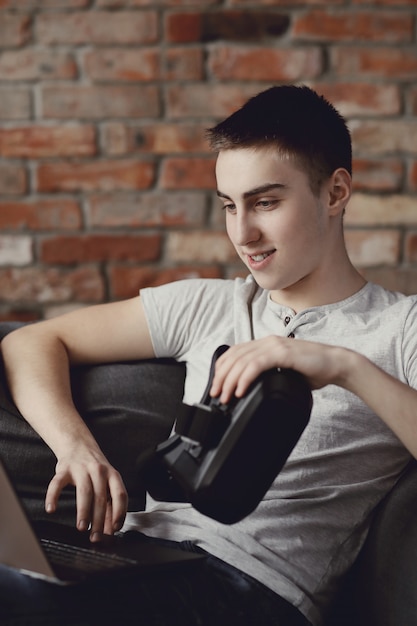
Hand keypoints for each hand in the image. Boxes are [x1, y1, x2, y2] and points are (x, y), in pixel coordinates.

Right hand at [45, 446, 127, 541]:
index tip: (115, 528)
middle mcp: (99, 471)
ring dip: (84, 511)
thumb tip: (110, 530)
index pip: (120, 494)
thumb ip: (109, 505)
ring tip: (82, 527)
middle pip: (101, 497)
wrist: (78, 445)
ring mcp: (81, 469)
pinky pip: (57, 484)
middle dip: (99, 519)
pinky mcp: (64, 469)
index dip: (120, 512)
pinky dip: (53, 496)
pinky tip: (52, 509)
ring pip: (84, 491)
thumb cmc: (94, 469)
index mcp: (112, 475)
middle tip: (96, 536)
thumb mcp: (106, 482)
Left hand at [210, 336, 351, 403]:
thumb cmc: (312, 371)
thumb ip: (267, 374)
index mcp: (266, 344)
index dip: (221, 369)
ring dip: (230, 380)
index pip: (235, 353)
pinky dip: (245, 378)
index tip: (216, 386)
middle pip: (234, 356)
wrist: (336, 365)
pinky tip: (240, 390)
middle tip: (217, 394)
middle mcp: (267, 342)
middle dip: (221, 377)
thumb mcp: (283, 371)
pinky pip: (257, 365)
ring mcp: (275, 346)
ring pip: (242, 361)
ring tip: (226, 396)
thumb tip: (249, 389)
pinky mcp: (283, 353)